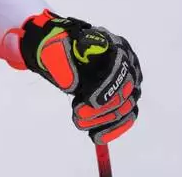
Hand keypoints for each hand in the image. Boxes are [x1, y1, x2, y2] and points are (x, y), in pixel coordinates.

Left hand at [18, 10, 142, 144]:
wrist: (58, 53)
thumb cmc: (58, 46)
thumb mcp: (53, 48)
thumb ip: (62, 62)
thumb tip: (72, 85)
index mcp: (114, 45)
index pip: (119, 68)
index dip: (107, 87)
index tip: (89, 102)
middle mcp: (128, 64)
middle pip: (124, 91)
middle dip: (101, 108)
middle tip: (77, 116)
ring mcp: (128, 83)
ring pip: (125, 107)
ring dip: (103, 120)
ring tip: (79, 123)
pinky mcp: (124, 99)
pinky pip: (125, 118)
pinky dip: (112, 129)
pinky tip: (96, 136)